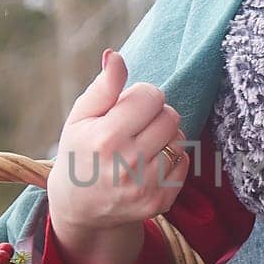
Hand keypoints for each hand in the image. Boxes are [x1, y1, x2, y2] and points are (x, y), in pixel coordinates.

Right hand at [47, 50, 189, 263]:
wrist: (78, 207)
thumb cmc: (79, 153)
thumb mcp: (81, 118)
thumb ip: (102, 87)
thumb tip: (114, 56)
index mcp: (106, 138)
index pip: (151, 96)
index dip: (142, 96)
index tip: (128, 107)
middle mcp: (127, 166)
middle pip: (170, 117)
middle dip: (156, 114)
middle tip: (137, 124)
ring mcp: (145, 188)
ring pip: (180, 140)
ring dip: (165, 137)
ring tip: (143, 145)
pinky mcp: (160, 203)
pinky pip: (184, 163)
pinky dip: (172, 159)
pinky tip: (149, 164)